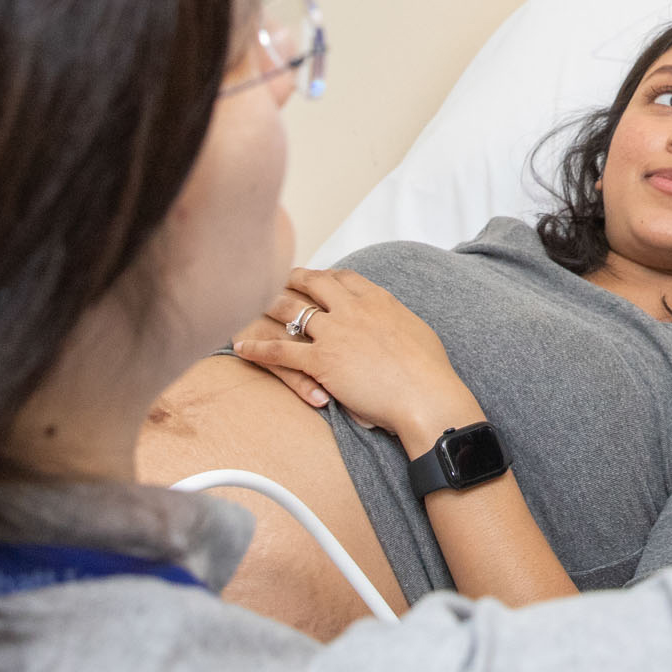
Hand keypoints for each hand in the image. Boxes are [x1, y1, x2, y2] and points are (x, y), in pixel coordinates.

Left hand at [233, 269, 480, 453]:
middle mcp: (352, 309)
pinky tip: (241, 347)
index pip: (344, 278)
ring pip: (290, 310)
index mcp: (378, 300)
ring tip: (250, 302)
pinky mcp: (321, 360)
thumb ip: (397, 321)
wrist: (425, 394)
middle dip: (292, 278)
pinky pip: (279, 351)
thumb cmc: (430, 371)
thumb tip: (394, 324)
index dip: (327, 276)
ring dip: (268, 305)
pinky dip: (257, 348)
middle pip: (313, 283)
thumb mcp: (417, 331)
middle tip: (276, 279)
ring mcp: (334, 333)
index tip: (317, 279)